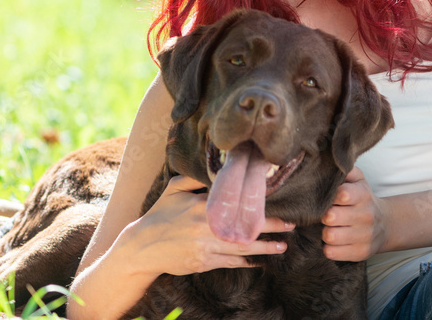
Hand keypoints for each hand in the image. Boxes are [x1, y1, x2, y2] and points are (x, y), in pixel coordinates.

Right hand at [125, 175, 293, 276]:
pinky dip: (245, 262)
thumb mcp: (174, 189)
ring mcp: (205, 247)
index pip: (237, 205)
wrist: (141, 247)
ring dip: (264, 248)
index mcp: (202, 206)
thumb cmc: (159, 214)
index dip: (258, 206)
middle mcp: (207, 228)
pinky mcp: (203, 263)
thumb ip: (195, 178)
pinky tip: (258, 261)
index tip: (278, 203)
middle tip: (290, 226)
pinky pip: (229, 262)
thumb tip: (217, 168)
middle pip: (245, 228)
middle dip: (271, 228)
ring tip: (282, 247)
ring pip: (241, 249)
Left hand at [321, 167, 387, 261]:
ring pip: (329, 236)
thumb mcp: (358, 180)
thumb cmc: (363, 200)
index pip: (342, 194)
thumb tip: (328, 164)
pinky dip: (328, 247)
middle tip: (326, 214)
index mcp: (363, 195)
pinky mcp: (360, 253)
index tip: (329, 198)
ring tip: (331, 227)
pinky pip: (331, 252)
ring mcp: (364, 236)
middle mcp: (366, 216)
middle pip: (331, 217)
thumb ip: (345, 169)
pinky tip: (335, 240)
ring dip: (326, 232)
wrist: (385, 224)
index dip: (329, 196)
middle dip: (324, 215)